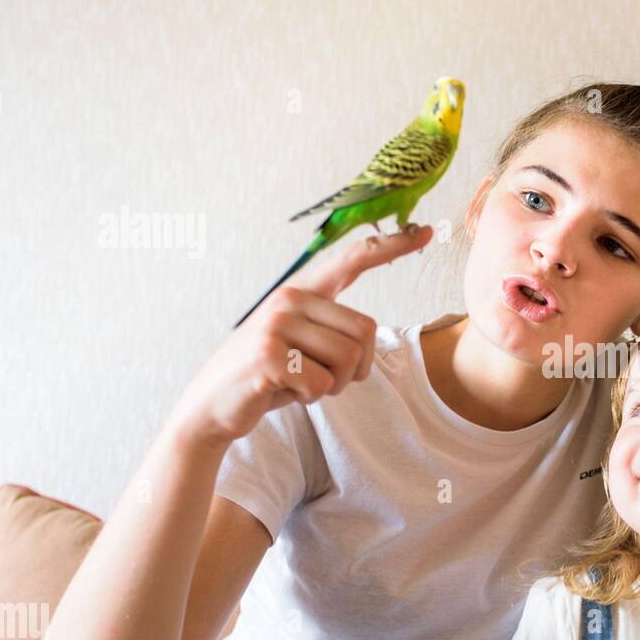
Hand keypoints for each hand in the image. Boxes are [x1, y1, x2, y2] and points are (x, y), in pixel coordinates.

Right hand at [169, 224, 433, 448]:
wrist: (212, 407)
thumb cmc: (267, 378)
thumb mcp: (301, 346)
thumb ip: (331, 332)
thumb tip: (369, 334)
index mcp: (302, 293)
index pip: (352, 261)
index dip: (392, 246)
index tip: (427, 231)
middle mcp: (290, 299)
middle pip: (365, 331)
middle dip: (355, 368)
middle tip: (322, 379)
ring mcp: (277, 324)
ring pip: (348, 359)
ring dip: (332, 385)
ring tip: (299, 384)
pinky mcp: (269, 354)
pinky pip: (321, 383)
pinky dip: (310, 398)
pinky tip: (283, 392)